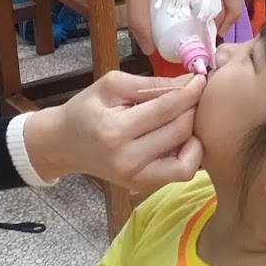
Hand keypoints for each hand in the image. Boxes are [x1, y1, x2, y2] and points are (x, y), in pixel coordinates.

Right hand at [25, 71, 206, 191]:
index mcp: (114, 131)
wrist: (64, 144)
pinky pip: (180, 172)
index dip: (190, 91)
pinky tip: (180, 138)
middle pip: (180, 131)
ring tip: (185, 116)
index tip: (201, 78)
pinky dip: (189, 154)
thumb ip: (150, 84)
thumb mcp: (111, 85)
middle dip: (192, 108)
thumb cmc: (86, 109)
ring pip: (187, 157)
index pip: (166, 109)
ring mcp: (136, 178)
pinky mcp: (142, 186)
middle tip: (193, 94)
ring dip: (193, 133)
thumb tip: (188, 82)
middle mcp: (127, 160)